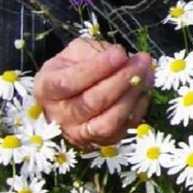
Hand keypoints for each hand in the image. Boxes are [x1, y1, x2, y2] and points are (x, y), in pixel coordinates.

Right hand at [33, 38, 152, 148]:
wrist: (72, 94)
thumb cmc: (73, 68)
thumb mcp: (76, 52)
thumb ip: (94, 51)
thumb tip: (121, 57)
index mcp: (46, 89)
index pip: (69, 82)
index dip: (97, 68)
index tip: (120, 54)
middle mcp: (59, 115)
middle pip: (93, 102)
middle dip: (122, 79)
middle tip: (142, 61)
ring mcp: (80, 133)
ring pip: (109, 120)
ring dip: (132, 95)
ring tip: (146, 73)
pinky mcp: (102, 141)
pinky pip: (124, 128)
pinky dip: (139, 107)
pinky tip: (145, 88)